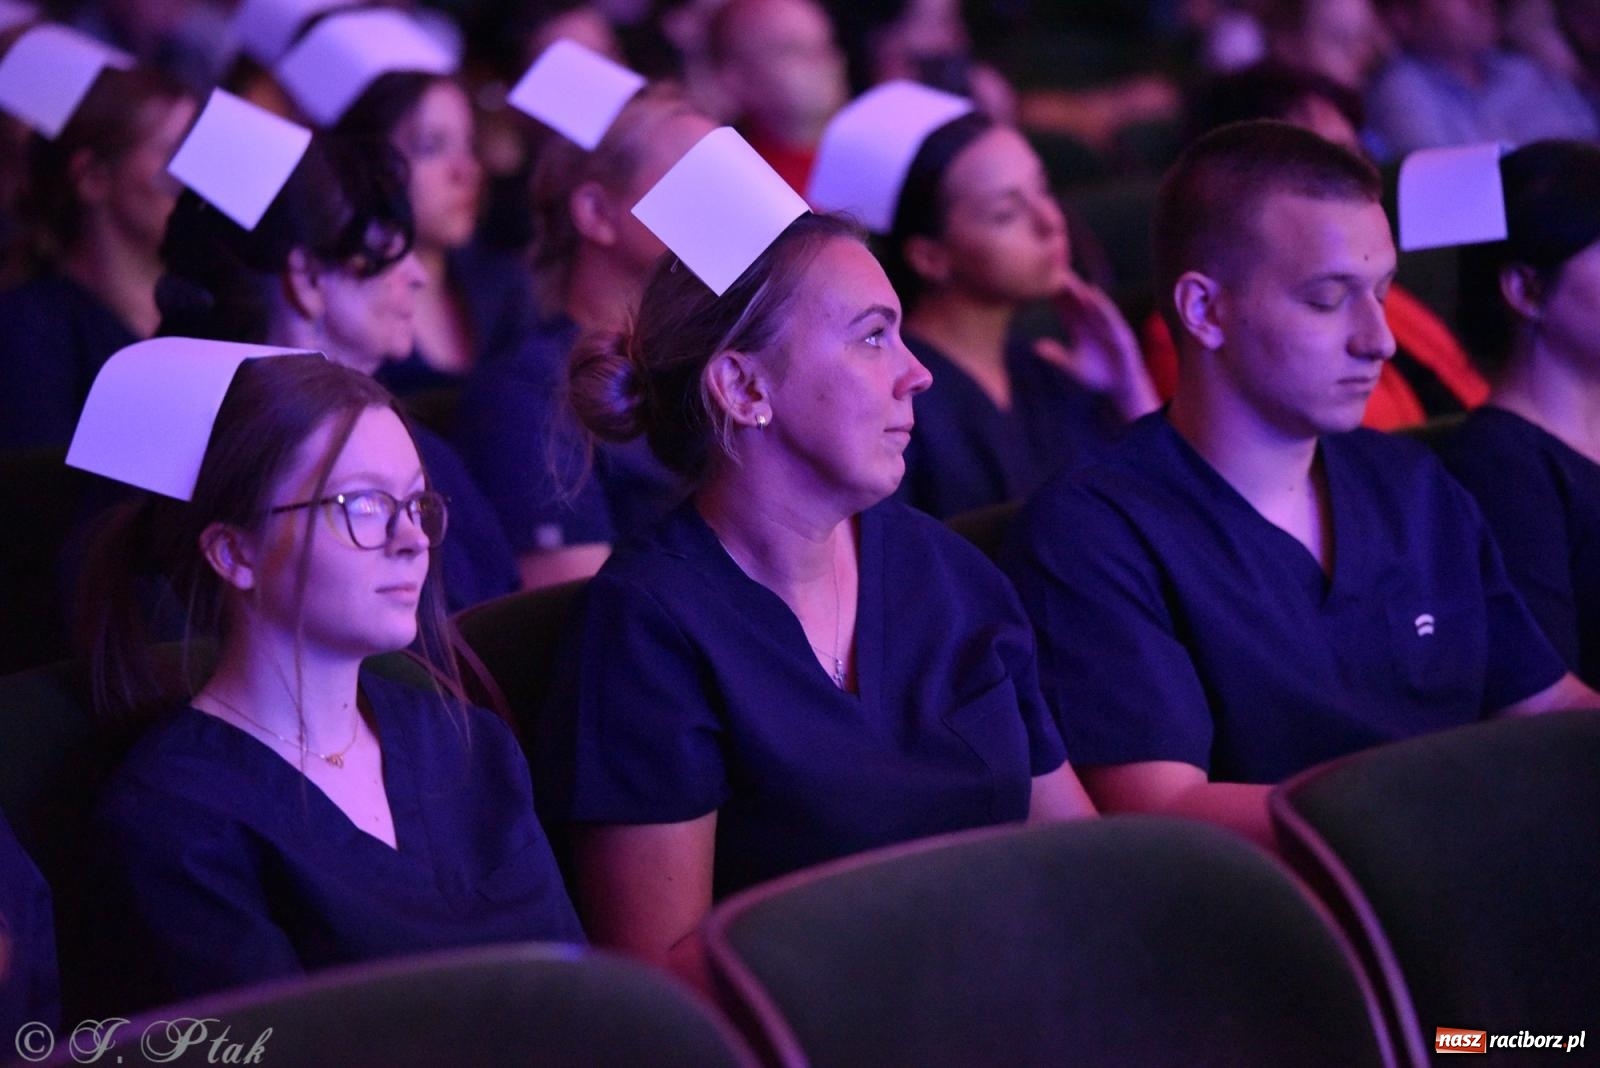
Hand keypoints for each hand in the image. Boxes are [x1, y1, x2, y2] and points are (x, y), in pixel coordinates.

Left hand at [1034, 273, 1159, 420]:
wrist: (1123, 386)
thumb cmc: (1098, 375)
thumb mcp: (1074, 367)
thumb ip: (1057, 356)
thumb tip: (1036, 346)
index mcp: (1079, 327)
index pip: (1063, 305)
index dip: (1051, 292)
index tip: (1036, 278)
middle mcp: (1093, 321)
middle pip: (1076, 298)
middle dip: (1064, 283)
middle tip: (1049, 266)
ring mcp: (1107, 325)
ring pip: (1091, 303)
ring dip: (1080, 290)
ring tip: (1067, 277)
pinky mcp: (1119, 332)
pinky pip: (1109, 315)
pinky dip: (1101, 305)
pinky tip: (1092, 294)